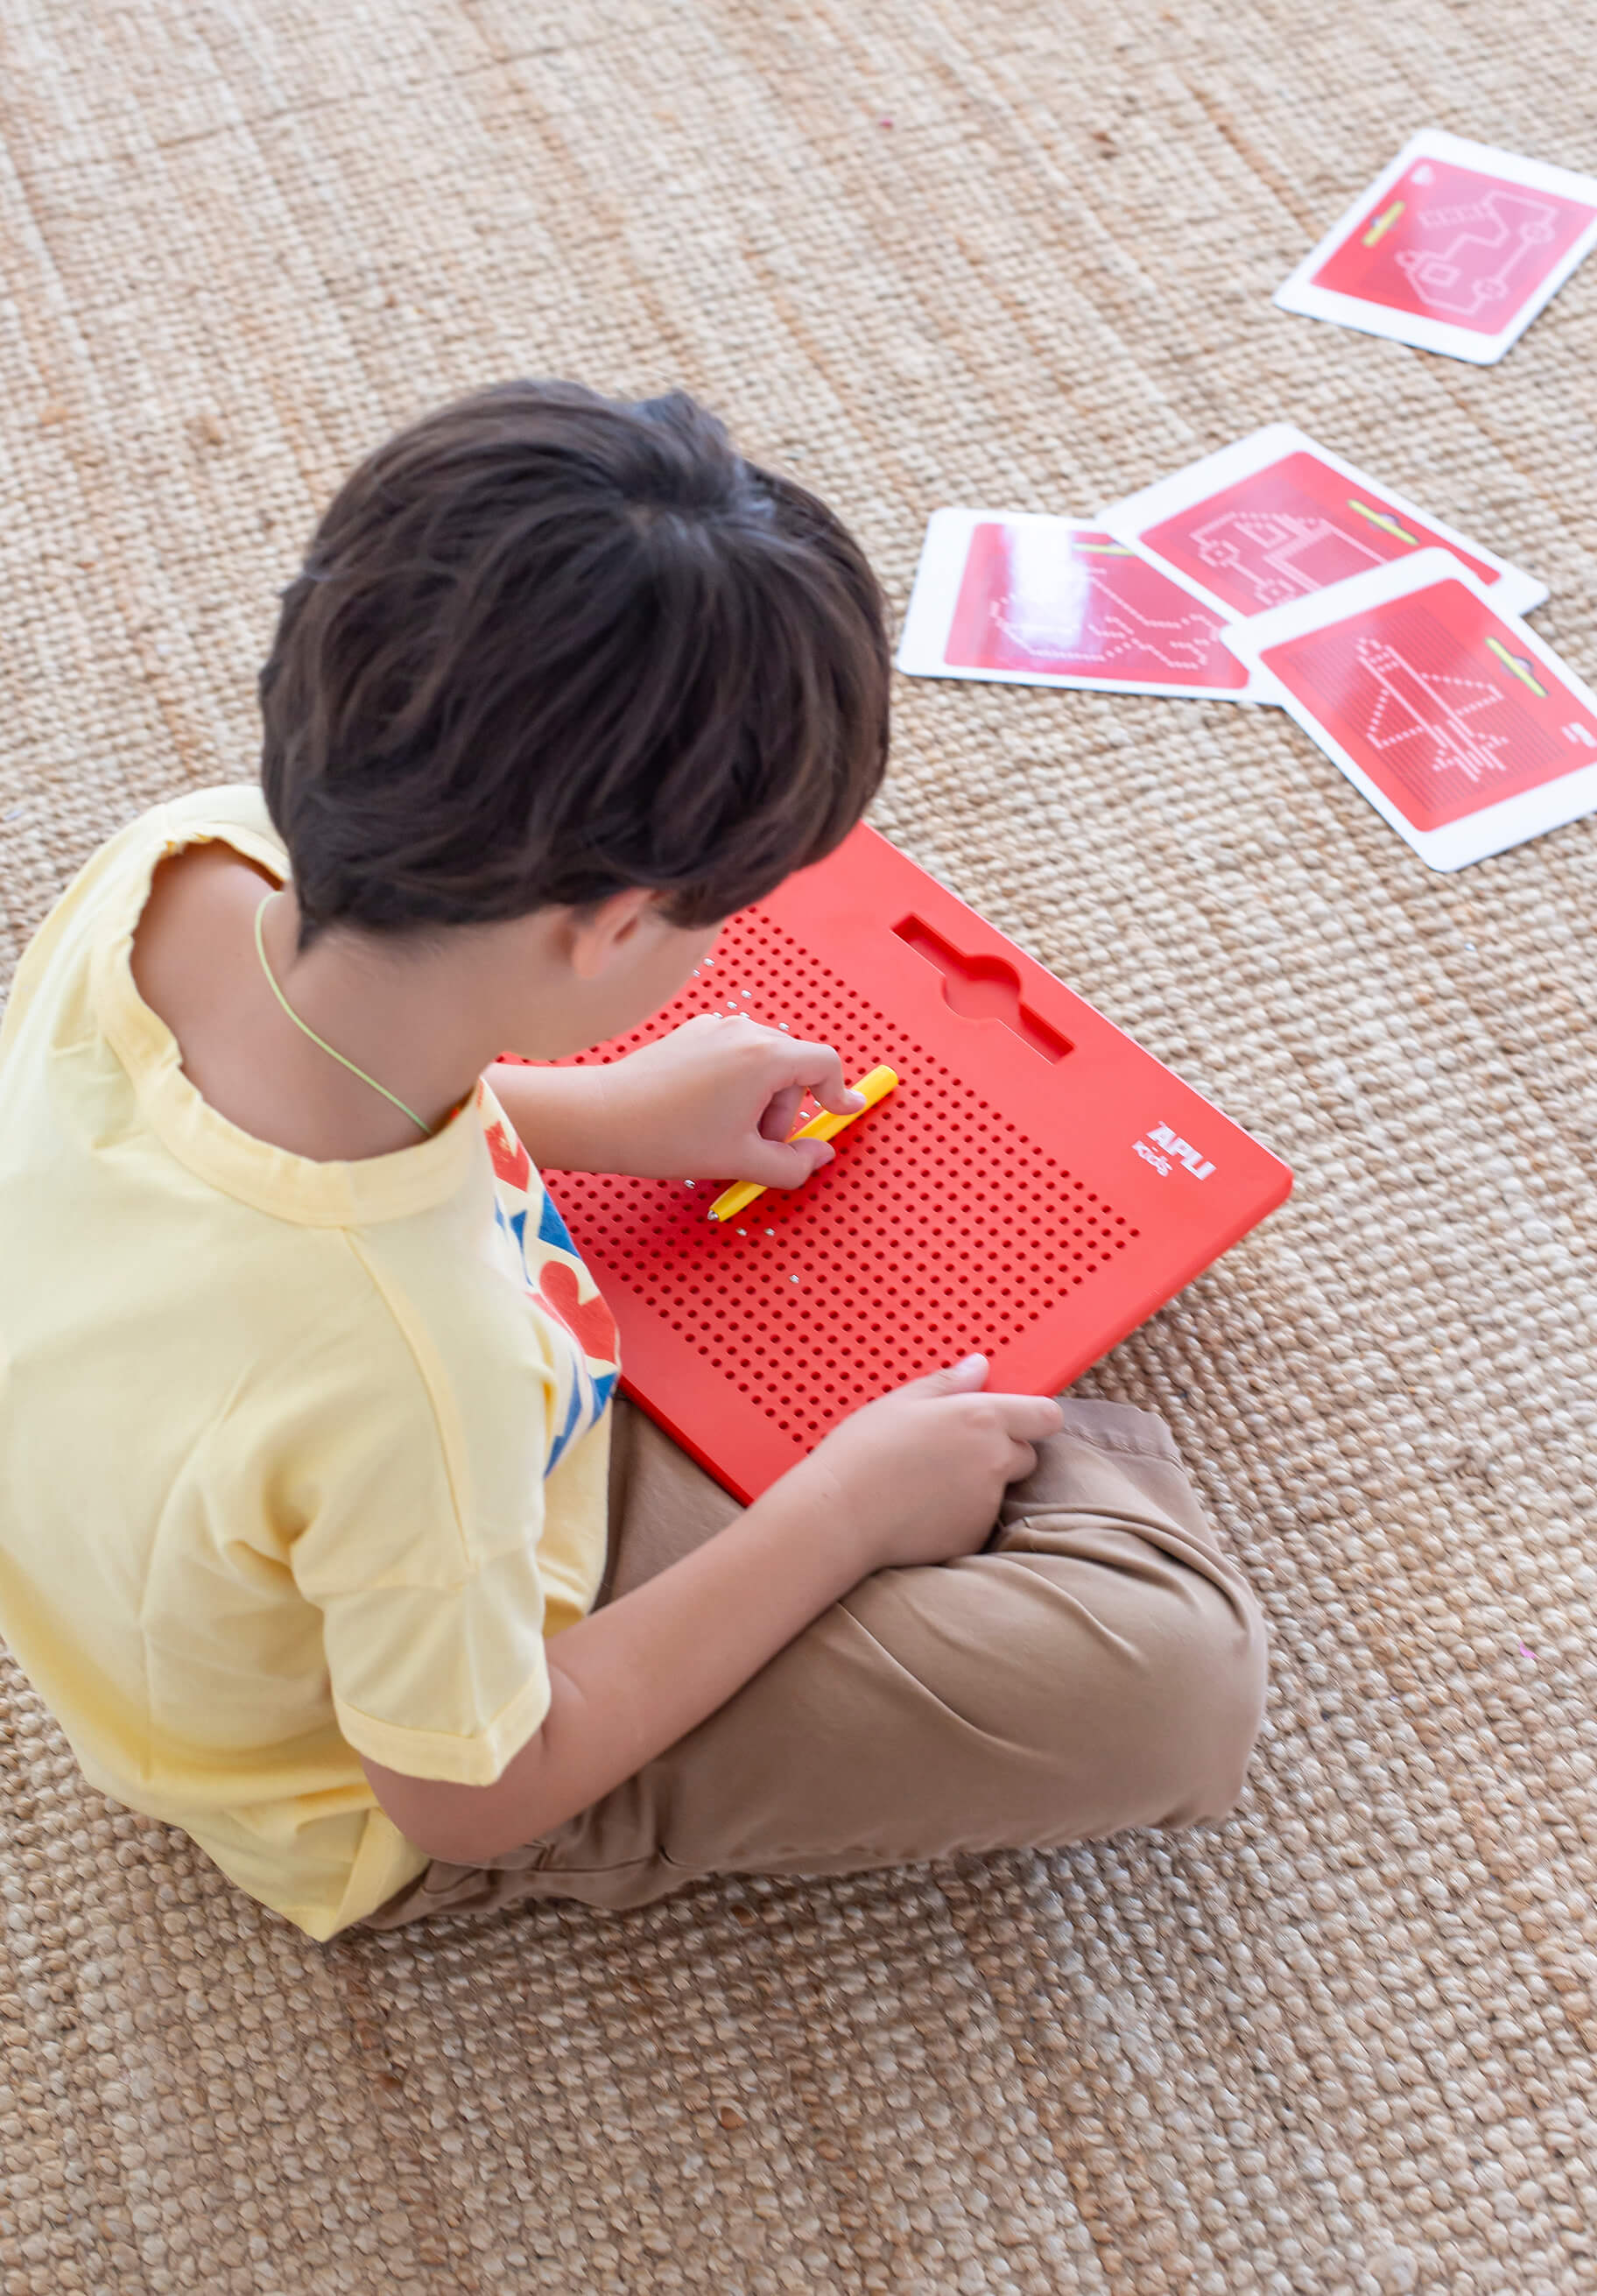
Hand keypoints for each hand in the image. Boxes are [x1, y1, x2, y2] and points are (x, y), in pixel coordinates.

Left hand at [593, 1013, 866, 1185]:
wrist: (604, 1117)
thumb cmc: (670, 1138)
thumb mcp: (742, 1162)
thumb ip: (794, 1165)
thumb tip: (820, 1154)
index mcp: (767, 1057)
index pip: (824, 1063)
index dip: (838, 1091)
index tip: (842, 1112)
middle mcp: (745, 1031)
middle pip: (792, 1068)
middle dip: (784, 1110)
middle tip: (755, 1147)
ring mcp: (716, 1027)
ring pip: (762, 1063)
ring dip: (759, 1098)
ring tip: (724, 1132)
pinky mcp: (692, 1033)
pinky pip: (732, 1055)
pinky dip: (734, 1082)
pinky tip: (704, 1111)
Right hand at [780, 1357, 1064, 1574]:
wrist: (839, 1517)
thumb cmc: (863, 1452)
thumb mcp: (901, 1402)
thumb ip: (948, 1383)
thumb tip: (979, 1367)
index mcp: (981, 1418)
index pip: (1045, 1415)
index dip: (1034, 1416)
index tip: (1017, 1418)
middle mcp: (994, 1460)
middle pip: (1026, 1454)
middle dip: (1002, 1450)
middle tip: (956, 1450)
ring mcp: (987, 1502)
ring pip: (1000, 1488)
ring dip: (979, 1483)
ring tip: (927, 1482)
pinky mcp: (973, 1537)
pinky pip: (977, 1520)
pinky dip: (959, 1515)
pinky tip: (920, 1509)